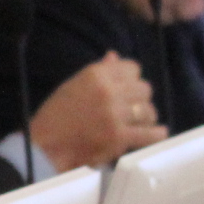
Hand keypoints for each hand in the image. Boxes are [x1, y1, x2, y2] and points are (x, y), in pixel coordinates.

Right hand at [29, 53, 165, 169]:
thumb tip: (114, 55)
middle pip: (144, 89)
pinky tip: (157, 133)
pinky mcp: (119, 137)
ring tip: (139, 123)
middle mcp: (108, 91)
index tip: (128, 89)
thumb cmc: (55, 117)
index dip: (132, 80)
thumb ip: (98, 71)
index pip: (132, 68)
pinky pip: (149, 133)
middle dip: (140, 99)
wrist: (45, 147)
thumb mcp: (73, 86)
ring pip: (148, 110)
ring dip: (146, 117)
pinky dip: (156, 133)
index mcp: (96, 74)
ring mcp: (115, 114)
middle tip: (133, 109)